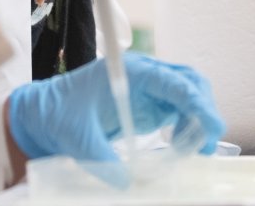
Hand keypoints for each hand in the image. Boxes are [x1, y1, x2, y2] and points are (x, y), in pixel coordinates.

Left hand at [6, 53, 225, 186]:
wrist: (42, 114)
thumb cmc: (57, 114)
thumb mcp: (78, 138)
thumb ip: (103, 160)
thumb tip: (127, 183)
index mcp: (129, 71)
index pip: (174, 81)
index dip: (197, 102)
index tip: (212, 126)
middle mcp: (143, 75)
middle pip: (189, 82)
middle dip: (204, 110)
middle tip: (207, 145)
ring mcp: (147, 89)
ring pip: (187, 96)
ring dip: (197, 120)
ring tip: (195, 150)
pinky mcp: (146, 105)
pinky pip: (177, 111)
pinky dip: (186, 127)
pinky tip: (181, 147)